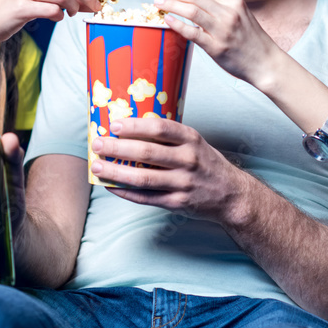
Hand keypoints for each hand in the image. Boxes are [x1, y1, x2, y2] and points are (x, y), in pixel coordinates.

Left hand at [90, 117, 252, 224]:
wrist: (231, 194)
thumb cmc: (206, 163)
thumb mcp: (195, 143)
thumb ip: (170, 137)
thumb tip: (130, 128)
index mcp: (191, 140)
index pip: (160, 128)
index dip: (135, 126)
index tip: (114, 125)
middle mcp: (188, 160)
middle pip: (147, 153)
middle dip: (118, 148)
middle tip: (98, 143)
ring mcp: (183, 183)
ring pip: (143, 178)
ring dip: (116, 171)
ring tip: (97, 166)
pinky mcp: (178, 202)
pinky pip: (146, 197)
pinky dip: (125, 192)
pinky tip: (110, 185)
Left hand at [155, 0, 278, 86]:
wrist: (266, 63)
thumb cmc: (251, 41)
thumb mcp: (242, 16)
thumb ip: (221, 7)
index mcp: (235, 3)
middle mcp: (229, 13)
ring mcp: (223, 30)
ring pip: (191, 11)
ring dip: (171, 5)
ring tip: (159, 5)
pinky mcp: (216, 47)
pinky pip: (192, 33)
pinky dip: (177, 24)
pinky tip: (168, 21)